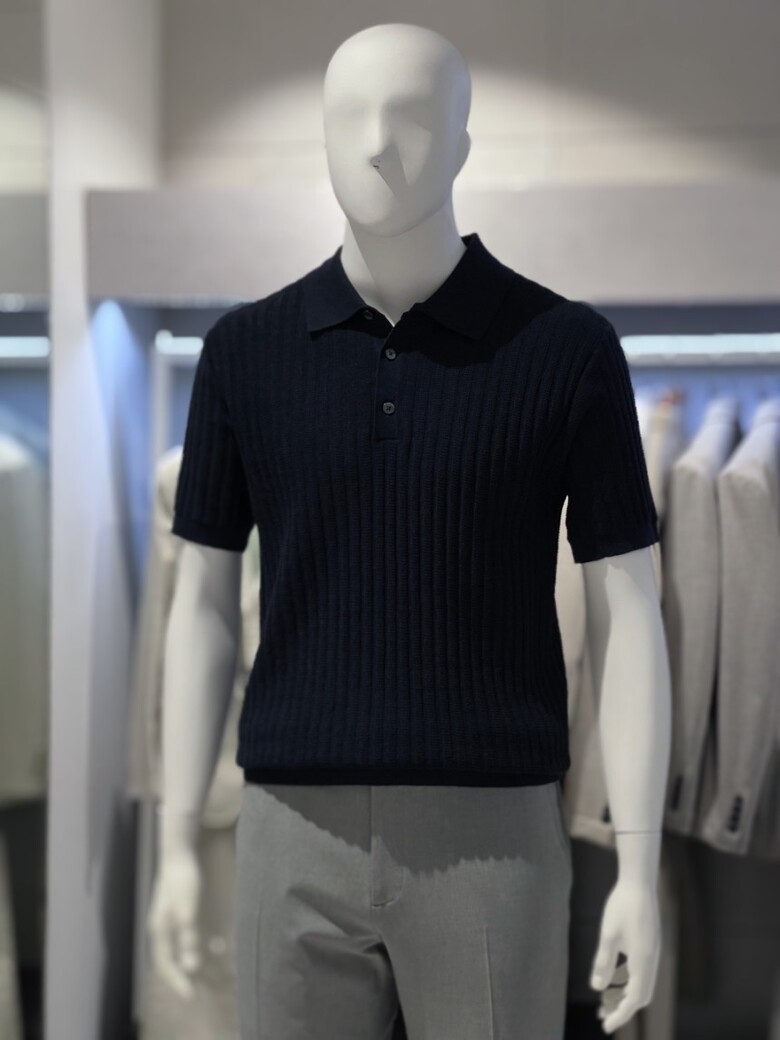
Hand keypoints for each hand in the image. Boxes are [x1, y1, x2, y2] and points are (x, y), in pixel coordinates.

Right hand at [147, 847, 202, 998]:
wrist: (180, 851)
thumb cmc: (183, 879)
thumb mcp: (187, 911)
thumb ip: (188, 938)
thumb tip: (191, 967)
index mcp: (160, 930)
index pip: (165, 964)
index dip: (177, 981)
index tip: (191, 995)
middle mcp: (162, 927)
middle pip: (170, 958)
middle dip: (184, 975)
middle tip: (200, 989)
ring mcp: (170, 918)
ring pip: (179, 947)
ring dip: (193, 960)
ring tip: (210, 972)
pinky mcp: (181, 909)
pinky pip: (188, 934)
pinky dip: (199, 944)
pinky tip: (217, 944)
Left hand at [590, 879, 660, 1032]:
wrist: (639, 882)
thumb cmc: (621, 905)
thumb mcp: (608, 935)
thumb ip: (603, 962)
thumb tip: (597, 987)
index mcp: (643, 962)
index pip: (634, 999)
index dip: (620, 1015)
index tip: (605, 1026)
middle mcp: (652, 961)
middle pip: (641, 996)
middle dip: (622, 1008)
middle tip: (602, 1015)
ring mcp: (653, 953)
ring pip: (641, 984)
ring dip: (624, 994)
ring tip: (603, 1000)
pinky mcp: (650, 945)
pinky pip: (641, 971)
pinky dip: (628, 980)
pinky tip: (612, 978)